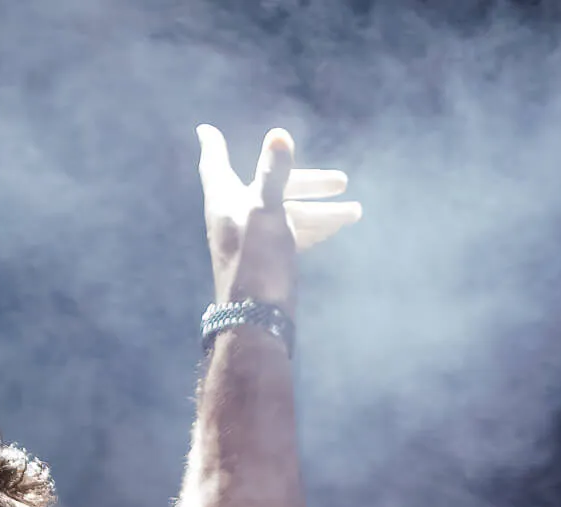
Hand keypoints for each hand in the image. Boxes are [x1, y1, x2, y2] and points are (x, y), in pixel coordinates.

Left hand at [196, 123, 360, 310]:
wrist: (255, 322)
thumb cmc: (255, 264)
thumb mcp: (265, 212)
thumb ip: (273, 174)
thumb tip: (278, 136)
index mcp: (225, 201)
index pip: (215, 164)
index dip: (213, 146)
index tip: (205, 130)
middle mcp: (236, 217)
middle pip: (272, 186)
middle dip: (308, 182)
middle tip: (342, 180)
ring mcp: (252, 240)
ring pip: (289, 213)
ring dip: (321, 210)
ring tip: (355, 211)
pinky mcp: (267, 261)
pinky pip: (292, 235)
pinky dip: (314, 228)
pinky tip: (337, 226)